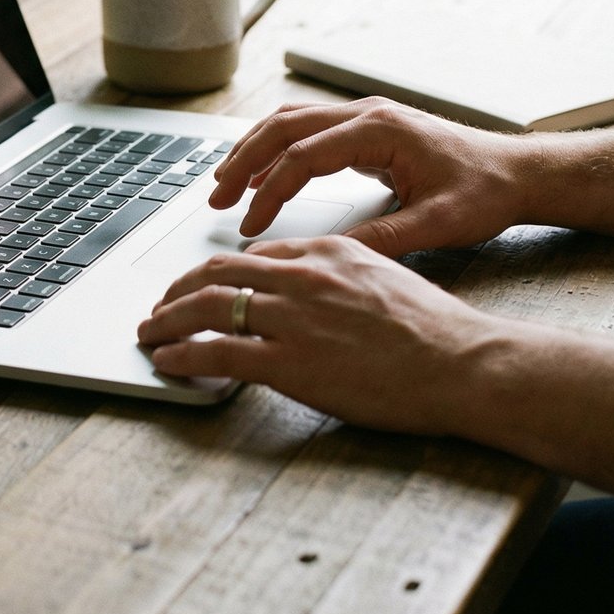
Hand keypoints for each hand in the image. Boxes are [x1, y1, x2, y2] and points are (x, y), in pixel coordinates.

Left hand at [136, 236, 498, 433]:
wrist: (463, 362)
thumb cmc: (436, 331)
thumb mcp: (385, 277)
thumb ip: (341, 275)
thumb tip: (312, 290)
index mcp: (327, 251)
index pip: (255, 254)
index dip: (218, 271)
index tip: (203, 285)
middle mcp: (303, 275)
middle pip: (219, 271)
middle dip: (179, 288)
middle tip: (161, 304)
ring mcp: (293, 317)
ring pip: (207, 305)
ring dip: (167, 318)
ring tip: (150, 332)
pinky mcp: (288, 360)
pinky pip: (216, 351)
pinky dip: (181, 353)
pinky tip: (167, 360)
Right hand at [209, 98, 530, 256]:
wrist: (517, 172)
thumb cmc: (485, 193)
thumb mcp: (437, 225)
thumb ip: (383, 239)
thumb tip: (330, 256)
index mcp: (381, 130)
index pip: (304, 156)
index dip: (270, 191)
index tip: (251, 224)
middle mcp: (367, 114)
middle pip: (284, 127)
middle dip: (245, 161)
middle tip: (217, 197)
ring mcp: (366, 117)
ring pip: (291, 122)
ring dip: (255, 150)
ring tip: (227, 185)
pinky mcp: (368, 129)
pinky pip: (308, 131)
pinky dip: (278, 150)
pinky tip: (264, 177)